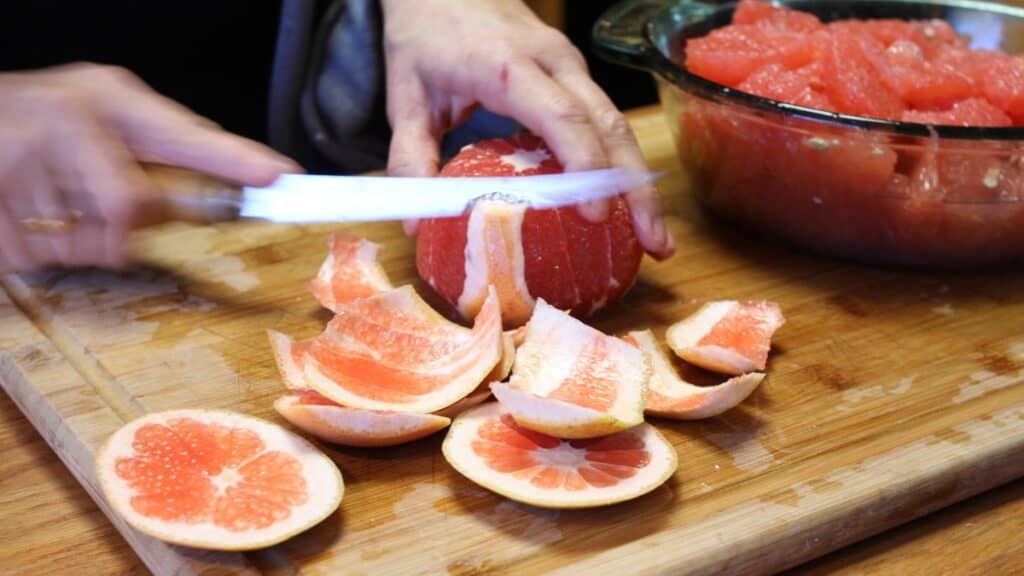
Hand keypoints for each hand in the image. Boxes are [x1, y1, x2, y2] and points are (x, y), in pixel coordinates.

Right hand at [0, 63, 299, 271]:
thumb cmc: (44, 125)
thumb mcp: (107, 126)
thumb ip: (163, 162)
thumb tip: (229, 198)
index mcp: (109, 98)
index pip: (183, 135)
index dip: (232, 159)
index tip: (276, 175)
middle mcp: (70, 117)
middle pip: (132, 205)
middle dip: (128, 222)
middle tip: (100, 203)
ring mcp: (25, 155)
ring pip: (94, 238)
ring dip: (87, 238)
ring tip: (60, 202)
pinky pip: (44, 253)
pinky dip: (46, 247)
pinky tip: (34, 215)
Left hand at [380, 0, 674, 258]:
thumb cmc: (425, 36)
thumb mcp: (405, 96)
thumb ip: (410, 158)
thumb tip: (415, 224)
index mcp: (506, 64)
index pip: (561, 114)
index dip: (584, 164)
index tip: (595, 215)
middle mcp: (552, 61)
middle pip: (608, 124)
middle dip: (635, 188)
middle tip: (654, 243)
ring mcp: (570, 66)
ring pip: (619, 124)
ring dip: (640, 183)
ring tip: (656, 238)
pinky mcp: (576, 76)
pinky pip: (607, 121)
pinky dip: (622, 166)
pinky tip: (629, 207)